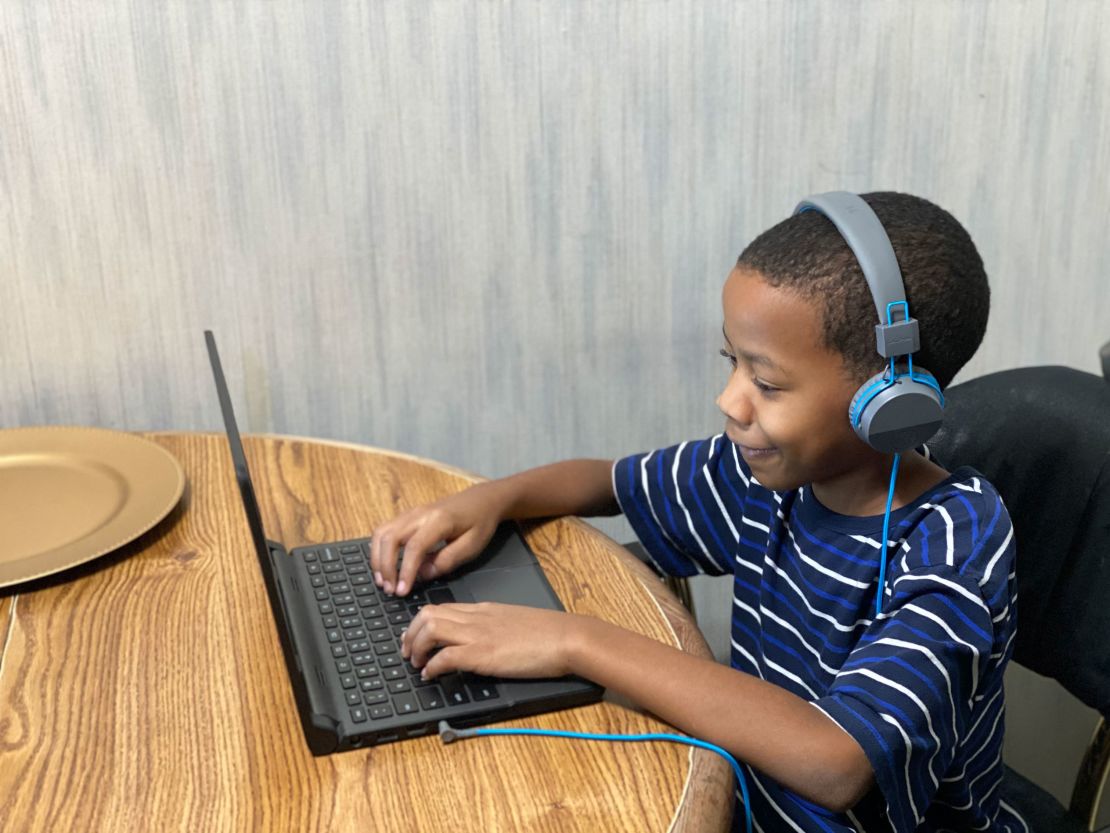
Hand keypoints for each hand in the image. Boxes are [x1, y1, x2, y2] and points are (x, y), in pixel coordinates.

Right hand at [370, 482, 509, 596]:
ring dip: (377, 558)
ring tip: (382, 581)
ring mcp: (411, 512)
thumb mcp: (472, 546)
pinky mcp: (407, 515)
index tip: (401, 591)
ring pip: (382, 533)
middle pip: (390, 538)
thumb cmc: (480, 523)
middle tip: (389, 590)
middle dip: (385, 566)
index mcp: (439, 521)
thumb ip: (447, 560)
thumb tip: (422, 575)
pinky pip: (385, 530)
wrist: (482, 499)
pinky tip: (383, 566)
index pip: (414, 547)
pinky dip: (379, 549)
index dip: (405, 571)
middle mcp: (419, 514)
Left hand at [401, 602, 579, 679]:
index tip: (413, 638)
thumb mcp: (512, 622)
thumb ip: (492, 627)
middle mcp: (475, 617)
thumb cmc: (547, 633)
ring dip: (417, 648)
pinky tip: (432, 676)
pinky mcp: (483, 653)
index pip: (441, 608)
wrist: (566, 637)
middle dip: (410, 634)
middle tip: (408, 653)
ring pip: (430, 629)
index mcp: (482, 609)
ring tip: (417, 665)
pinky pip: (446, 656)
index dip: (420, 624)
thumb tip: (479, 640)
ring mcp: (478, 634)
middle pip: (428, 614)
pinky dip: (433, 667)